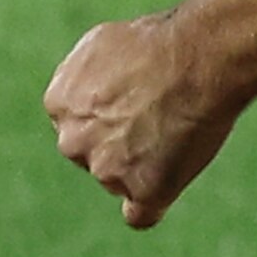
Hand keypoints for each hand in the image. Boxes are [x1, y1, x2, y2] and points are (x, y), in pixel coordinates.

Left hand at [43, 12, 243, 229]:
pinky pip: (141, 214)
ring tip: (179, 131)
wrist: (198, 57)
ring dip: (142, 167)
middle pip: (93, 156)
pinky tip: (170, 182)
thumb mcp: (104, 43)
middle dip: (120, 144)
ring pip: (119, 181)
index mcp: (59, 105)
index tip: (138, 105)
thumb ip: (88, 76)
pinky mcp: (142, 191)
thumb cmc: (159, 43)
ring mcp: (106, 170)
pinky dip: (153, 202)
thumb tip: (92, 90)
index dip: (110, 117)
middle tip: (159, 118)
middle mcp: (73, 142)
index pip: (78, 126)